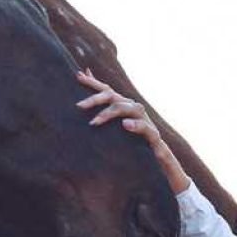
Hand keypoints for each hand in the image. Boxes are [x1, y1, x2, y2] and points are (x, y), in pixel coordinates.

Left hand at [76, 70, 190, 193]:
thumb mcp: (114, 131)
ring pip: (127, 108)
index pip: (108, 90)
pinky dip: (135, 125)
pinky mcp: (153, 135)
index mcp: (124, 107)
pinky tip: (125, 125)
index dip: (94, 82)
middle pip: (114, 96)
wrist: (158, 160)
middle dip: (95, 98)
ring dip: (109, 113)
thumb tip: (85, 111)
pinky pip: (144, 127)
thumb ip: (103, 118)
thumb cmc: (134, 143)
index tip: (78, 76)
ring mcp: (144, 120)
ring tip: (94, 122)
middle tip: (79, 106)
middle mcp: (134, 109)